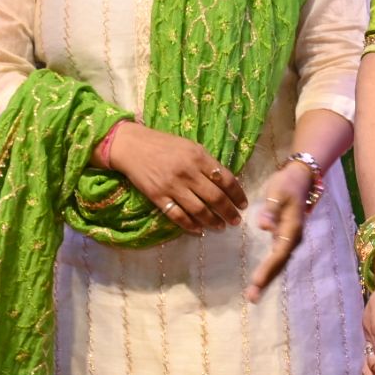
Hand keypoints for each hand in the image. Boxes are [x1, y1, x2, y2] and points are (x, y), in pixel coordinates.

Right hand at [107, 123, 245, 233]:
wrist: (131, 146)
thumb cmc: (164, 145)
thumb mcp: (190, 147)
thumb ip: (207, 163)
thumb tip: (225, 182)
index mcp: (199, 157)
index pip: (226, 179)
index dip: (237, 194)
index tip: (243, 204)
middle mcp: (188, 173)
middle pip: (215, 198)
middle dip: (229, 212)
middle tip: (236, 221)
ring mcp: (172, 186)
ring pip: (199, 210)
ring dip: (213, 221)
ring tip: (221, 227)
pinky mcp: (158, 197)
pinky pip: (177, 215)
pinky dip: (190, 225)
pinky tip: (198, 230)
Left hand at [245, 163, 312, 300]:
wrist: (300, 177)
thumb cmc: (287, 183)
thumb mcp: (278, 192)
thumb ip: (271, 210)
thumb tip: (264, 226)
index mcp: (292, 229)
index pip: (279, 253)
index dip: (268, 268)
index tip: (256, 281)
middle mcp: (293, 238)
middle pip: (280, 264)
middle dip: (267, 281)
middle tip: (252, 298)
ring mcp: (290, 239)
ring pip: (279, 264)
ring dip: (267, 279)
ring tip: (254, 295)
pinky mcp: (284, 238)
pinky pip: (277, 258)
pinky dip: (269, 270)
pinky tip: (260, 280)